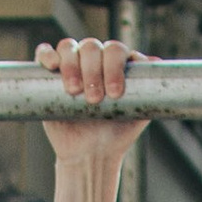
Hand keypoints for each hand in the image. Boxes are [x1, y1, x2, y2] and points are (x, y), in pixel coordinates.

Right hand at [37, 39, 147, 201]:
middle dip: (93, 70)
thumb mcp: (138, 113)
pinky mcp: (49, 74)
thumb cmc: (117, 134)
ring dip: (71, 65)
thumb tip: (156, 62)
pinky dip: (47, 55)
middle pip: (92, 47)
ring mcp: (72, 64)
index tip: (114, 93)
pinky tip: (51, 65)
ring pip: (69, 47)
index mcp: (116, 64)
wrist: (91, 154)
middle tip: (95, 98)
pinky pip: (45, 53)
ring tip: (74, 91)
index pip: (115, 50)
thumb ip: (149, 90)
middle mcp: (94, 60)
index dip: (114, 66)